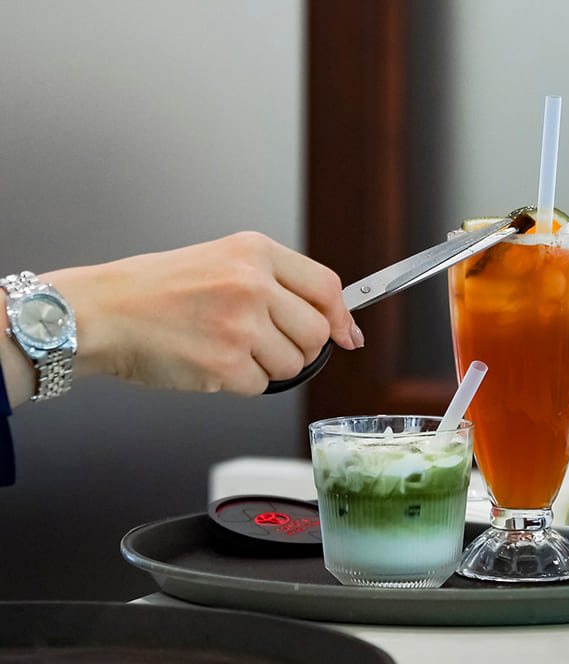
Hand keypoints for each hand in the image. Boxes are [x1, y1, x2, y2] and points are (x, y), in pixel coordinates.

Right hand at [44, 231, 363, 395]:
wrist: (103, 313)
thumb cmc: (156, 291)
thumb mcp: (223, 262)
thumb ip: (279, 285)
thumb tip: (338, 325)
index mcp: (255, 252)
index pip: (326, 286)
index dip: (341, 317)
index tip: (346, 336)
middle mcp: (253, 284)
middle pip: (317, 332)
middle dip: (300, 348)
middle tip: (266, 345)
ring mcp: (241, 324)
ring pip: (293, 364)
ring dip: (268, 367)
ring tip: (229, 348)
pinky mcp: (225, 363)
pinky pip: (261, 386)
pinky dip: (240, 383)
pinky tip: (210, 361)